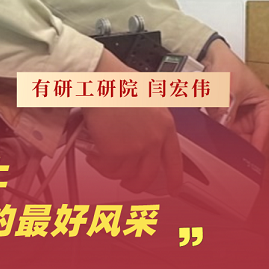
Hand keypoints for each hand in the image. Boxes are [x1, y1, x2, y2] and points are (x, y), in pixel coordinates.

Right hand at [82, 48, 182, 193]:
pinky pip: (108, 168)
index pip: (175, 160)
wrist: (98, 79)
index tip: (173, 188)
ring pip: (126, 173)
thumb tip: (143, 133)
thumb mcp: (146, 97)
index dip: (174, 179)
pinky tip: (93, 155)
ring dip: (113, 171)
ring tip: (102, 160)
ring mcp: (136, 147)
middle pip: (149, 175)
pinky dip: (99, 165)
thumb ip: (151, 119)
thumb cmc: (116, 81)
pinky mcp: (116, 151)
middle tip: (128, 183)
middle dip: (137, 183)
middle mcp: (154, 138)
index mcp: (165, 124)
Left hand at [203, 38, 268, 152]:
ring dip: (227, 134)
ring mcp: (243, 113)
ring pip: (237, 133)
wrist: (209, 56)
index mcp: (266, 104)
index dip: (256, 147)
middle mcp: (257, 111)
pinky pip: (226, 127)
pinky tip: (214, 127)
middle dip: (238, 142)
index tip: (249, 160)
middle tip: (228, 151)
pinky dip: (220, 127)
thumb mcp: (229, 92)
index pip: (264, 132)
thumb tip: (223, 131)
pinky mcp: (230, 113)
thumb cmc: (227, 66)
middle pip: (250, 136)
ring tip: (218, 133)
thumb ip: (227, 114)